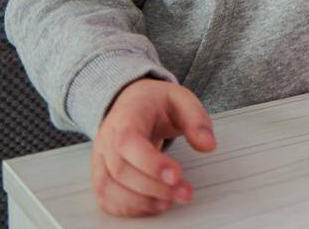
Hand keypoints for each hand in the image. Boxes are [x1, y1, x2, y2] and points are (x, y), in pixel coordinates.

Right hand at [91, 78, 216, 216]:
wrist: (131, 102)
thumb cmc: (155, 103)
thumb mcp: (181, 100)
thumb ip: (197, 120)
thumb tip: (208, 145)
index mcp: (126, 117)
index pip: (129, 142)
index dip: (150, 163)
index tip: (176, 176)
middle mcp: (107, 139)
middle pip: (121, 170)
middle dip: (154, 187)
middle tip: (183, 193)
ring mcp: (100, 159)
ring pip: (109, 188)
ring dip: (140, 202)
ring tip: (169, 202)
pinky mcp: (100, 174)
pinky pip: (105, 198)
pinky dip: (127, 208)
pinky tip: (152, 206)